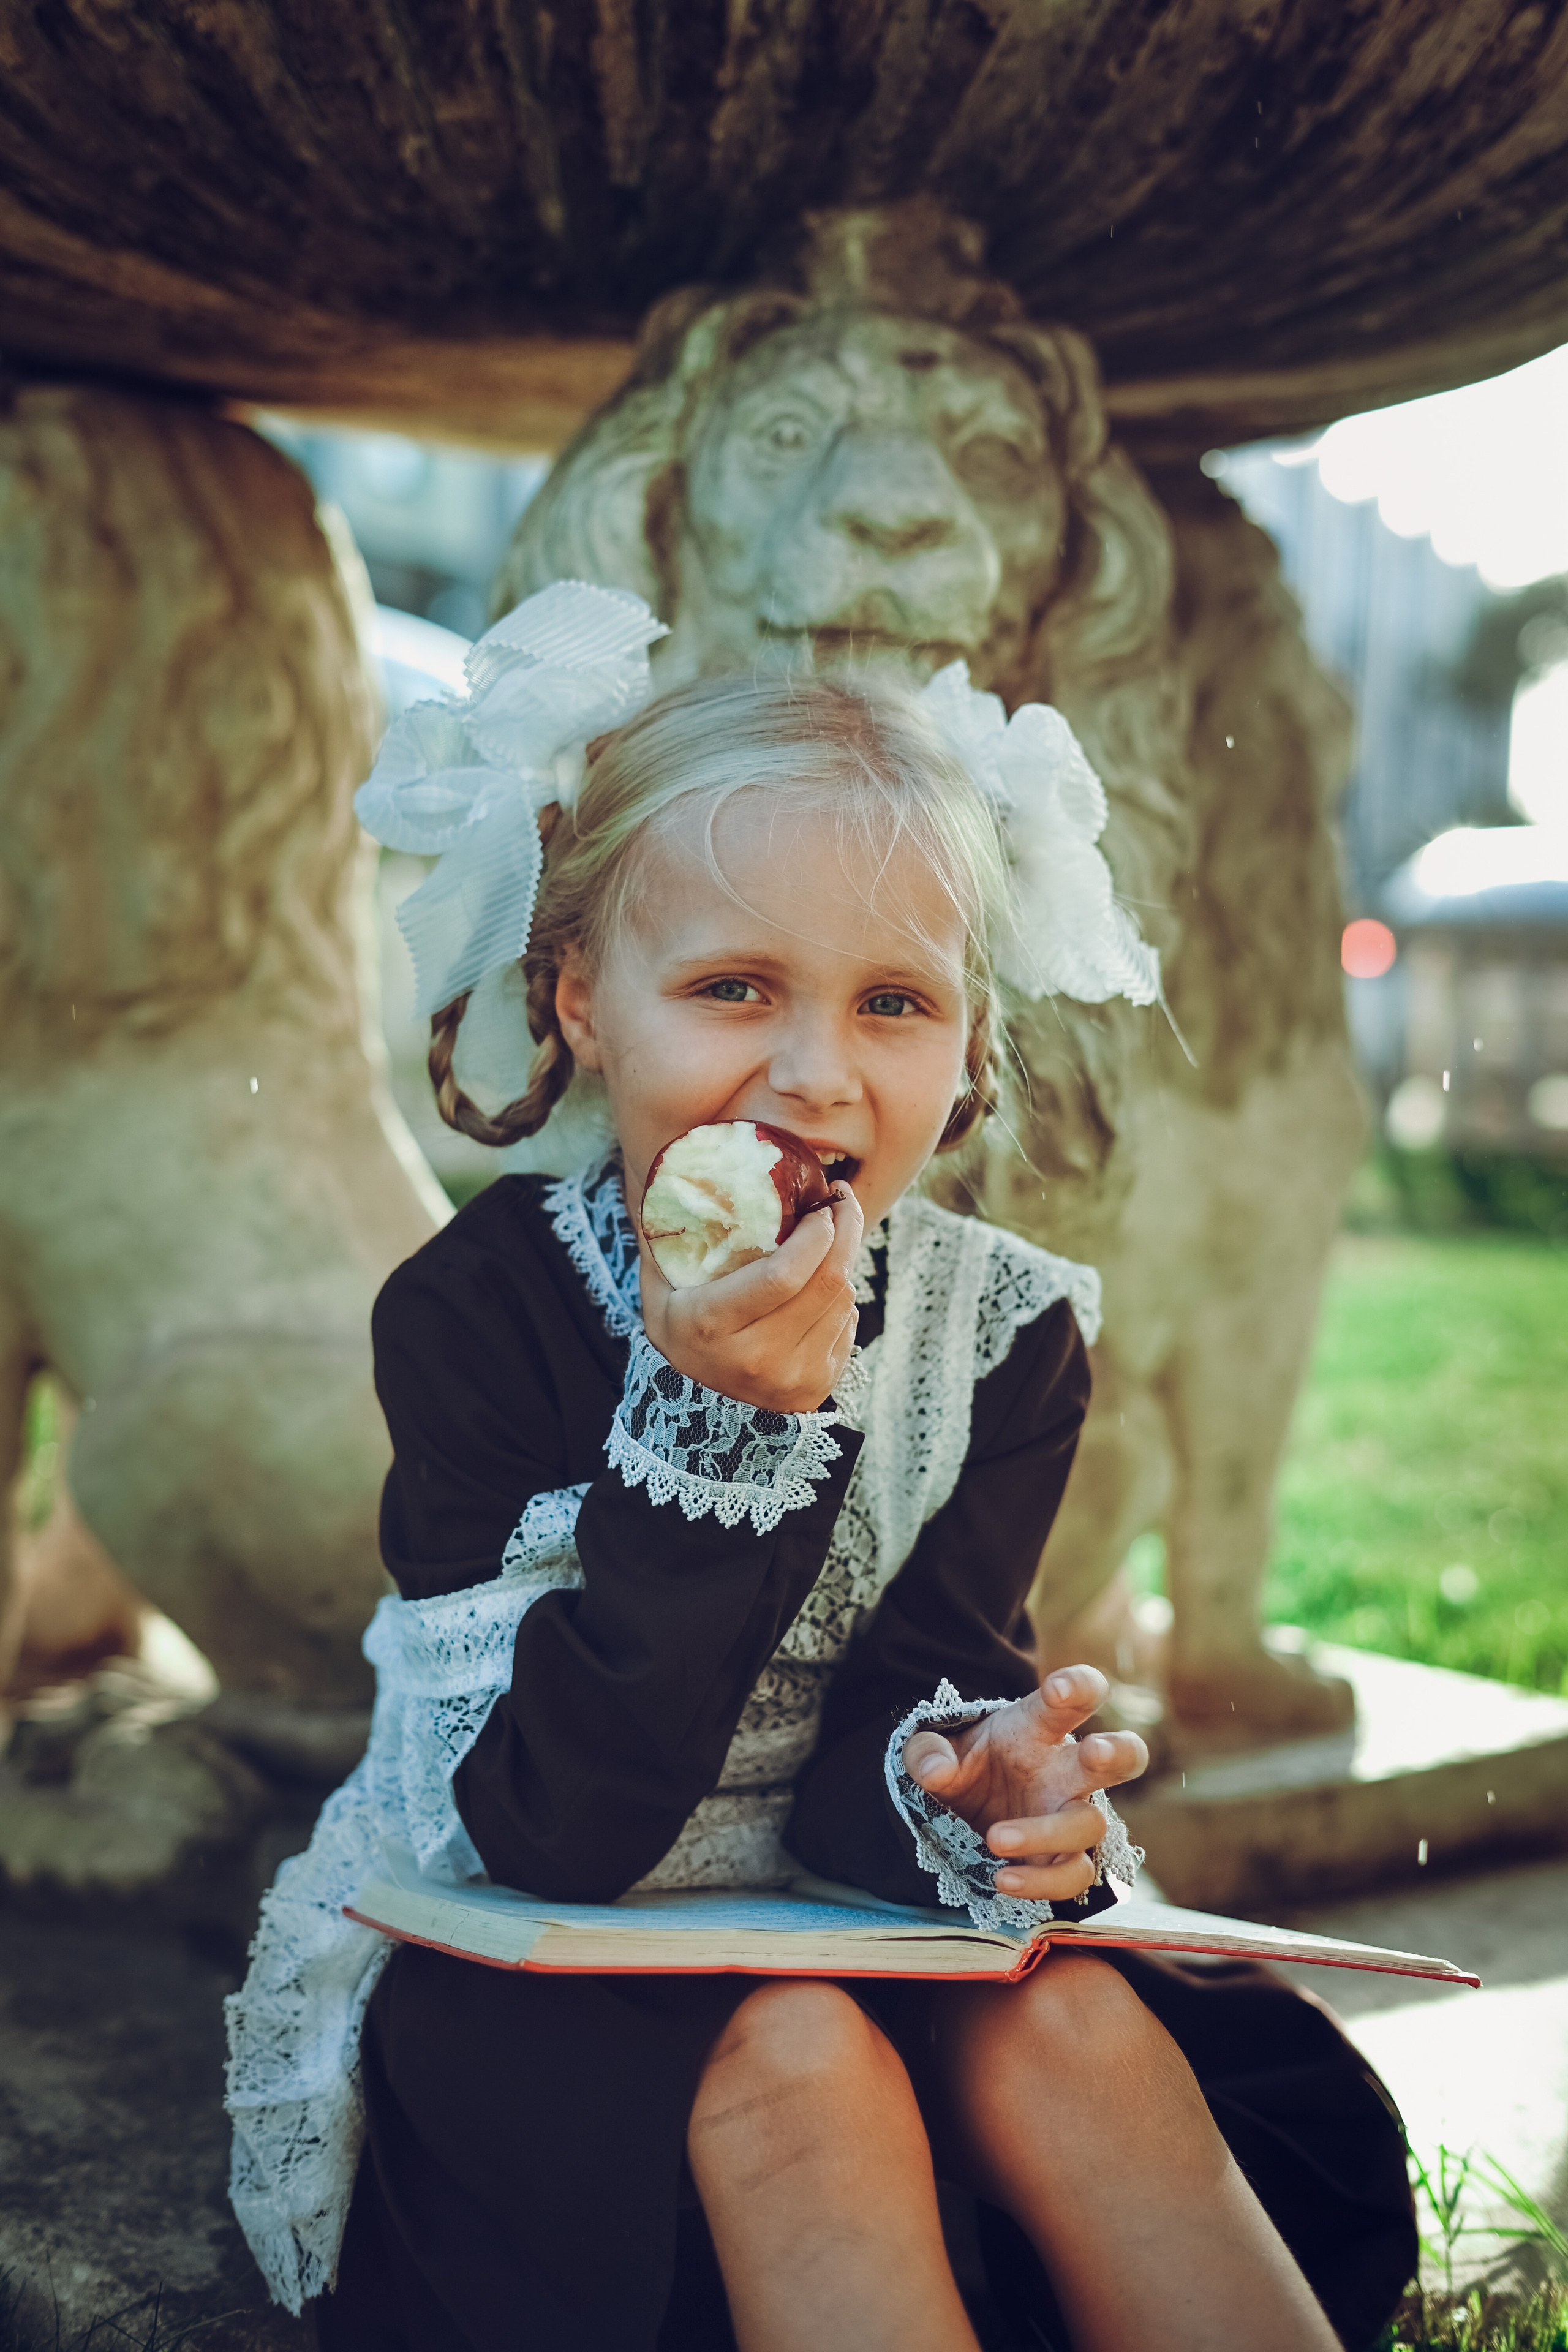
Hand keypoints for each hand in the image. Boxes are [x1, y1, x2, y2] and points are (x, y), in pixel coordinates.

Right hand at [637, 1182, 863, 1414]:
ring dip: (843, 1264)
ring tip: (828, 1243)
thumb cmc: (678, 1336)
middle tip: (842, 1201)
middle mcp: (758, 1355)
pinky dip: (839, 1300)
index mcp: (714, 1324)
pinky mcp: (817, 1388)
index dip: (815, 1234)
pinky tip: (820, 1289)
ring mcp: (792, 1376)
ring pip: (843, 1301)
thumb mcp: (659, 1291)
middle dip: (846, 1231)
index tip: (822, 1204)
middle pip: (826, 1282)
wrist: (694, 1413)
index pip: (783, 1274)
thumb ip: (665, 1239)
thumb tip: (669, 1175)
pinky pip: (847, 1326)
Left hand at [902, 1664, 1147, 1903]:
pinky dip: (1043, 1882)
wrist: (962, 1812)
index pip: (1071, 1699)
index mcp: (1038, 1729)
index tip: (1060, 1688)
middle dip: (1117, 1752)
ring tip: (995, 1838)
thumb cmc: (962, 1767)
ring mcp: (1071, 1816)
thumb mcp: (933, 1749)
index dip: (1078, 1687)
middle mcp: (1066, 1770)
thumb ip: (927, 1752)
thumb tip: (937, 1772)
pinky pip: (1075, 1876)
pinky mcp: (1065, 1859)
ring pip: (1092, 1825)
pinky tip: (1003, 1879)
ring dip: (1048, 1833)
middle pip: (1123, 1756)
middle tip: (1094, 1752)